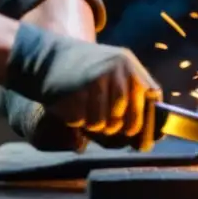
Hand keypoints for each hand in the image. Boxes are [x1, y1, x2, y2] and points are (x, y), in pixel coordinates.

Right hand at [5, 24, 162, 150]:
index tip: (137, 136)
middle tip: (101, 123)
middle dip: (117, 129)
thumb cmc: (81, 74)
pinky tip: (72, 105)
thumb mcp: (110, 76)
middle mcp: (119, 68)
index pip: (153, 99)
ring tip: (84, 109)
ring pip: (106, 124)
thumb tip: (145, 141)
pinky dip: (78, 121)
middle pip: (130, 120)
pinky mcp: (81, 88)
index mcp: (129, 64)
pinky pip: (86, 121)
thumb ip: (129, 101)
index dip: (148, 122)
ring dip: (94, 125)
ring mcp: (100, 78)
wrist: (45, 57)